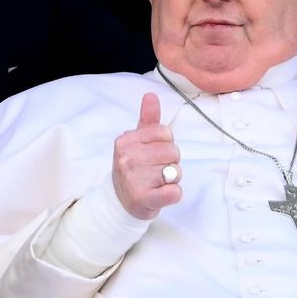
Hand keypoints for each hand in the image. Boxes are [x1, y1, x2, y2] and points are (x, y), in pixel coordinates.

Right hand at [111, 93, 182, 219]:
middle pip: (173, 152)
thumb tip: (151, 95)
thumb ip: (147, 119)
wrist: (120, 202)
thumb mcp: (137, 141)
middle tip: (155, 170)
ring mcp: (134, 180)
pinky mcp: (144, 199)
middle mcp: (127, 159)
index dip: (166, 144)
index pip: (165, 133)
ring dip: (171, 179)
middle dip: (170, 162)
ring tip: (156, 182)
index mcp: (126, 141)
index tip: (153, 153)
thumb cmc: (133, 168)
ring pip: (176, 172)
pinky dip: (174, 194)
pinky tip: (162, 194)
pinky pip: (175, 192)